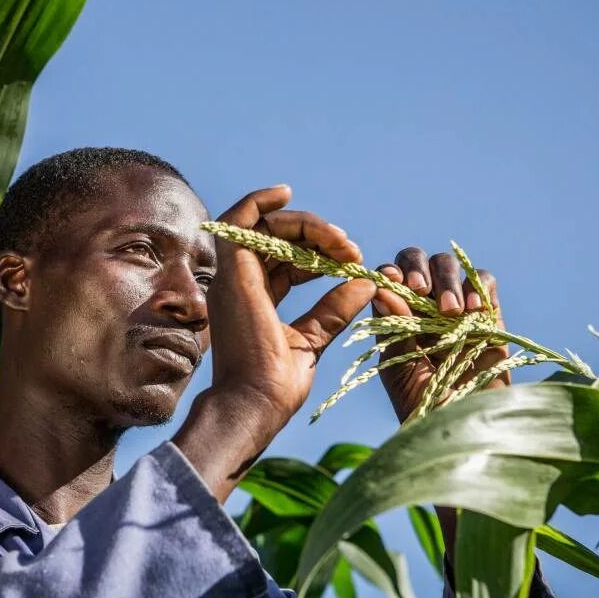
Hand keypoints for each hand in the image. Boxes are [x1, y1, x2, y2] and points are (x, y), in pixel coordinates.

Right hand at [173, 186, 374, 500]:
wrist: (255, 404)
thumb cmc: (277, 385)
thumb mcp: (314, 339)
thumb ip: (334, 309)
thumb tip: (365, 283)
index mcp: (255, 299)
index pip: (286, 260)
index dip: (320, 253)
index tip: (352, 262)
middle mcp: (240, 283)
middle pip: (277, 238)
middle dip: (318, 236)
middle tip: (351, 251)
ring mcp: (233, 275)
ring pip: (265, 225)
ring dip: (306, 225)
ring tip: (339, 240)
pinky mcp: (233, 270)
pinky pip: (240, 219)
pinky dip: (259, 200)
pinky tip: (285, 193)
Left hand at [372, 247, 508, 422]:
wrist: (464, 432)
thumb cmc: (424, 409)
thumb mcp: (400, 371)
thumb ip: (393, 330)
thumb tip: (383, 289)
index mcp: (395, 316)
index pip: (389, 277)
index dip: (390, 272)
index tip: (393, 282)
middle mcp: (423, 307)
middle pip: (418, 260)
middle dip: (418, 268)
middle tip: (419, 289)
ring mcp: (456, 309)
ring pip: (449, 266)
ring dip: (447, 280)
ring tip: (450, 311)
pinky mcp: (488, 315)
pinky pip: (484, 283)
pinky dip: (477, 287)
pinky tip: (471, 311)